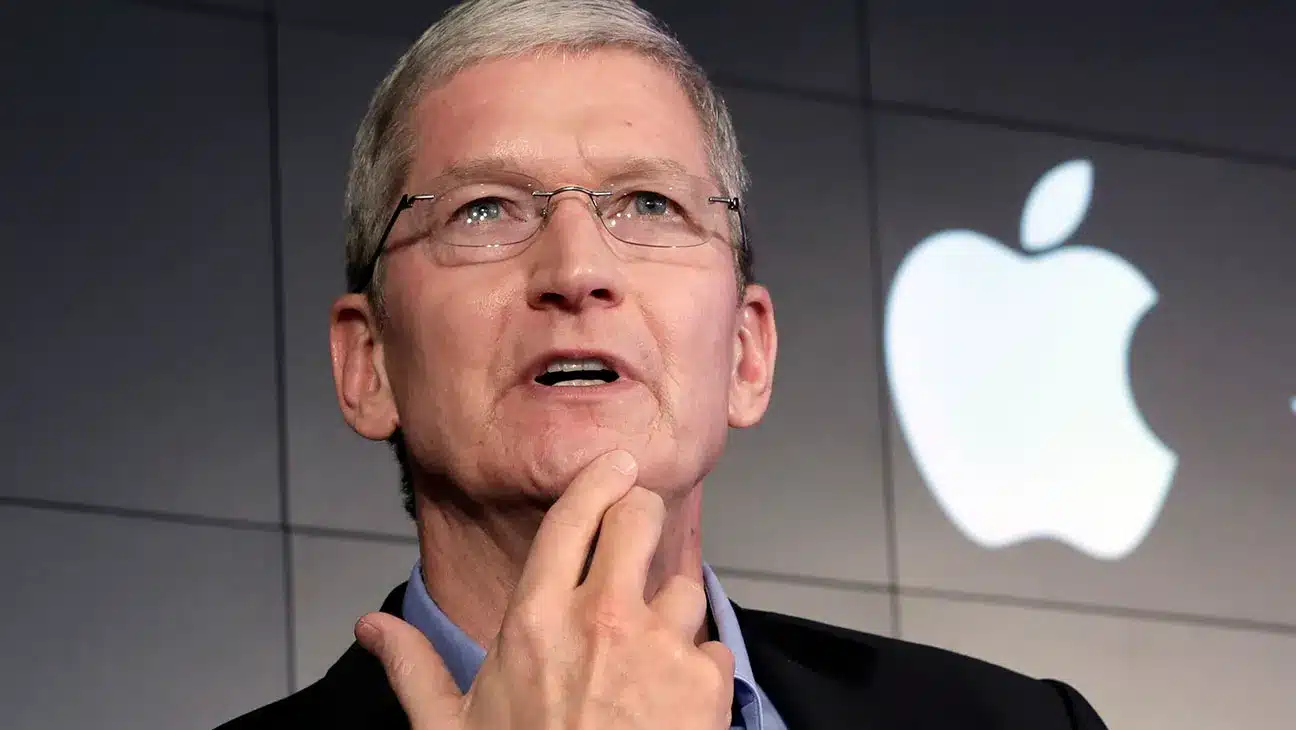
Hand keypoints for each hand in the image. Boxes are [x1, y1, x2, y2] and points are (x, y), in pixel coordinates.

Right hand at [354, 449, 734, 729]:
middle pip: (640, 519)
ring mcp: (659, 648)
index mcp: (535, 622)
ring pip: (683, 585)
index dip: (599, 479)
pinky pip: (711, 647)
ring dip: (669, 610)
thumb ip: (413, 669)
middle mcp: (602, 620)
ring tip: (644, 655)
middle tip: (639, 531)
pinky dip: (696, 667)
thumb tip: (371, 627)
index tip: (617, 464)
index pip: (574, 517)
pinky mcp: (704, 683)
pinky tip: (668, 699)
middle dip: (642, 517)